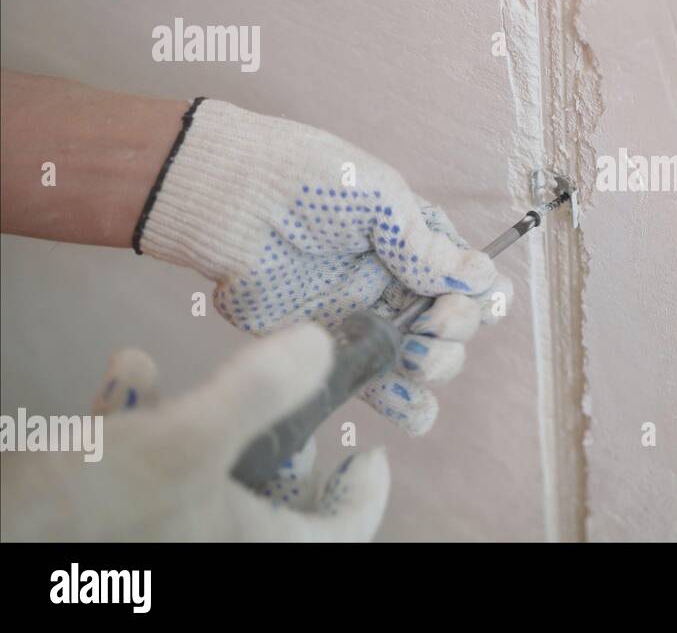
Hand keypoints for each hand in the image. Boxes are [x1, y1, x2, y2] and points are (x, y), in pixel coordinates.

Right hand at [0, 324, 388, 541]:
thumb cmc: (87, 506)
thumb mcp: (184, 438)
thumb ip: (259, 391)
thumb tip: (321, 346)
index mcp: (251, 548)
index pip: (341, 534)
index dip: (365, 495)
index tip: (370, 453)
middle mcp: (213, 547)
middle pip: (278, 504)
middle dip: (278, 447)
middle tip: (281, 410)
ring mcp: (161, 536)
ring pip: (211, 482)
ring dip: (203, 421)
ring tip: (187, 384)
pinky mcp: (114, 523)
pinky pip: (148, 474)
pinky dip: (143, 424)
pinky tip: (126, 374)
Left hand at [135, 99, 511, 432]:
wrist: (229, 202)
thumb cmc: (304, 180)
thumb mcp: (378, 197)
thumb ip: (425, 246)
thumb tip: (483, 277)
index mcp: (418, 242)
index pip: (473, 279)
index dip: (481, 297)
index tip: (459, 299)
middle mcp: (399, 284)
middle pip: (456, 327)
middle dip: (454, 334)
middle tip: (429, 328)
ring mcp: (366, 320)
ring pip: (425, 364)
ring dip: (436, 371)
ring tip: (413, 361)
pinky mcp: (329, 350)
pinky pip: (376, 388)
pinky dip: (401, 405)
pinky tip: (405, 405)